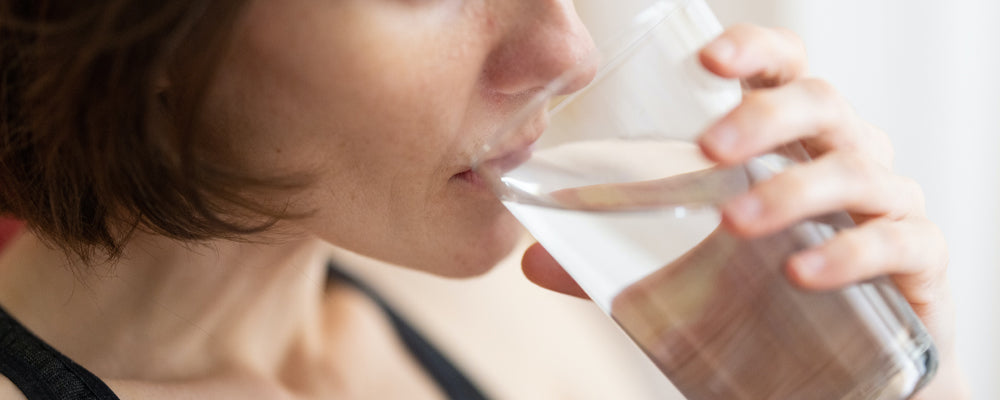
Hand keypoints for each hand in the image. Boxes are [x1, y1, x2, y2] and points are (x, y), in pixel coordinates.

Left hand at [521, 24, 967, 398]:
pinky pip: (898, 242)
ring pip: (856, 169)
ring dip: (794, 190)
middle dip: (765, 118)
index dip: (753, 51)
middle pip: (821, 104)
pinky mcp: (918, 261)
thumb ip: (615, 262)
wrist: (843, 373)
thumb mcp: (686, 273)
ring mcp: (887, 204)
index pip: (782, 70)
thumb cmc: (763, 297)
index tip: (707, 60)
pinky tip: (802, 274)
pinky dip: (850, 252)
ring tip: (736, 223)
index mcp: (790, 141)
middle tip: (710, 150)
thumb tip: (531, 260)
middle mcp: (844, 156)